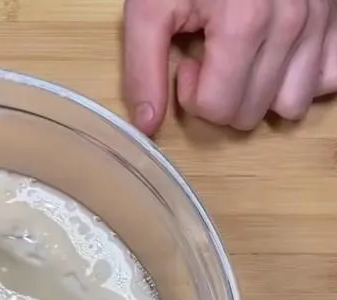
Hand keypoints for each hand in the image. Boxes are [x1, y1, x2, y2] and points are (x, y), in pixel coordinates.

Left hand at [123, 0, 336, 134]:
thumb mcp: (151, 7)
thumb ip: (144, 68)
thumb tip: (146, 126)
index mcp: (245, 24)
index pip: (218, 108)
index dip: (192, 95)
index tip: (188, 61)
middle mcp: (292, 25)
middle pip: (249, 113)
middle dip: (222, 97)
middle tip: (211, 56)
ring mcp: (319, 21)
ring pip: (291, 105)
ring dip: (261, 93)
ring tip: (241, 56)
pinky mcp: (334, 18)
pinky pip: (328, 76)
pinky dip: (301, 76)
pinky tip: (276, 57)